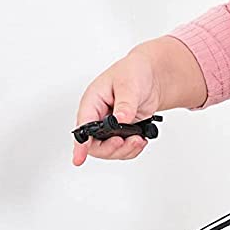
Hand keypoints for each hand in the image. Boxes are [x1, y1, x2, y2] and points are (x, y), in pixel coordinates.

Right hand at [72, 52, 162, 166]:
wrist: (151, 75)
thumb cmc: (133, 72)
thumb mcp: (128, 83)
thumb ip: (125, 103)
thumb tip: (119, 120)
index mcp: (92, 102)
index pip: (82, 127)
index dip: (80, 145)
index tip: (78, 158)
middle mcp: (98, 117)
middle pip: (94, 145)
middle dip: (111, 148)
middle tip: (128, 141)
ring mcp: (110, 126)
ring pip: (109, 150)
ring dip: (124, 150)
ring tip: (139, 140)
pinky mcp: (122, 132)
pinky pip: (122, 149)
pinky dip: (132, 149)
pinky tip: (141, 140)